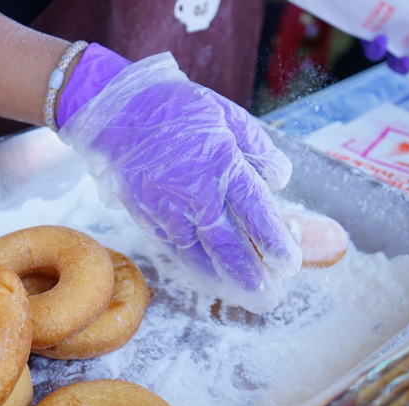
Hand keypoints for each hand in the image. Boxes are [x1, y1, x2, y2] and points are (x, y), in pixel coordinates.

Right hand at [56, 44, 300, 311]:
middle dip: (250, 272)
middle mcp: (193, 190)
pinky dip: (194, 268)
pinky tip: (210, 279)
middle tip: (270, 293)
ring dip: (223, 278)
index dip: (274, 241)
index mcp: (220, 162)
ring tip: (245, 294)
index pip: (254, 211)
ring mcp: (166, 206)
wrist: (118, 111)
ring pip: (198, 253)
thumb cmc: (178, 109)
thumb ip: (258, 148)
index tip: (290, 263)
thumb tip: (279, 181)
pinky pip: (175, 248)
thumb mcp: (227, 114)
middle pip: (226, 243)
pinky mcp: (146, 215)